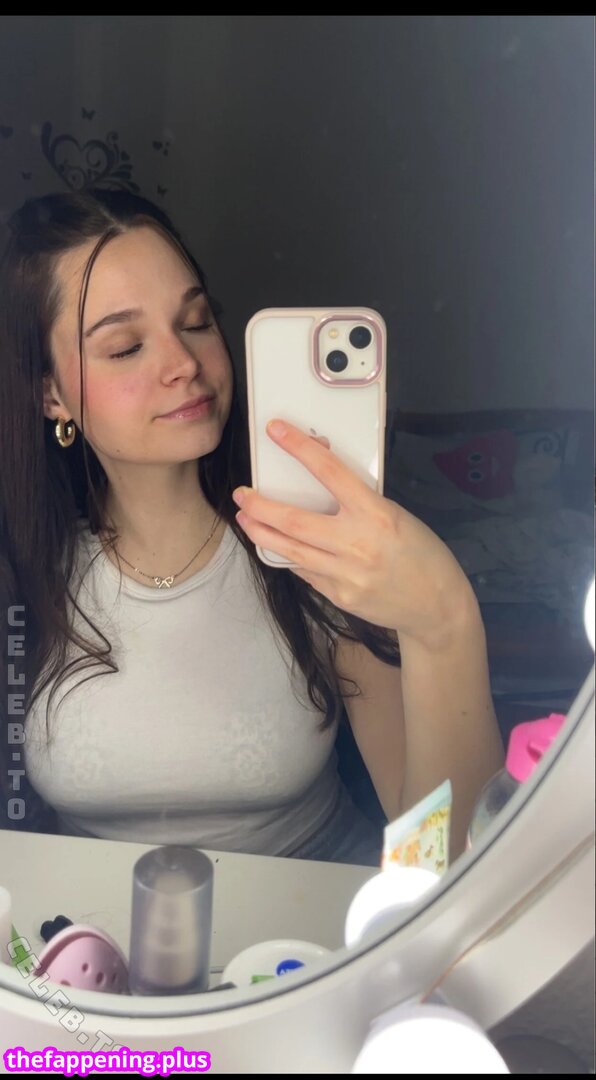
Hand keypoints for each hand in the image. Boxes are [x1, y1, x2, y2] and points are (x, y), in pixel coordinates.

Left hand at [232, 419, 476, 648]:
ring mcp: (345, 575)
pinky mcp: (338, 596)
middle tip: (241, 494)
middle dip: (260, 505)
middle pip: (293, 521)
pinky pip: (304, 571)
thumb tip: (321, 485)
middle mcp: (357, 544)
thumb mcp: (396, 515)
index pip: (330, 472)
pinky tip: (278, 547)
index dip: (299, 447)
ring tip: (245, 519)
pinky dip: (289, 556)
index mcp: (377, 515)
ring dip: (261, 532)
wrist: (437, 605)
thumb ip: (359, 503)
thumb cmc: (423, 554)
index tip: (276, 431)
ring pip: (289, 550)